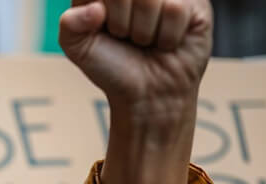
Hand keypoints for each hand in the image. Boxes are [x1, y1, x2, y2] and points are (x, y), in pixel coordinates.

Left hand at [59, 0, 211, 111]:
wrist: (149, 93)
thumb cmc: (113, 66)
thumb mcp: (79, 48)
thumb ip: (70, 25)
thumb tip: (96, 8)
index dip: (100, 11)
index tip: (102, 27)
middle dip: (120, 24)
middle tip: (125, 37)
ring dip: (143, 32)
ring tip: (146, 40)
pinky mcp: (195, 2)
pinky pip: (175, 8)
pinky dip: (166, 35)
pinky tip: (166, 41)